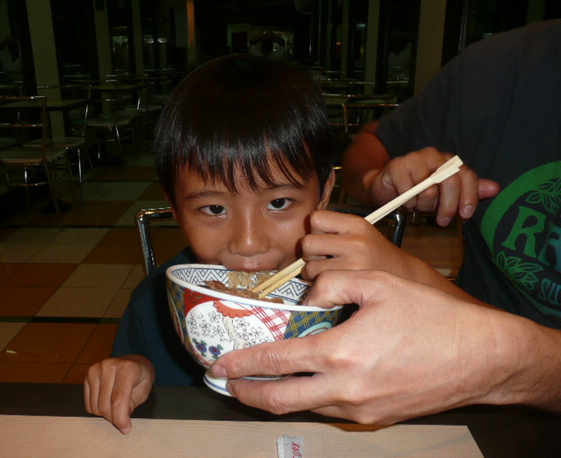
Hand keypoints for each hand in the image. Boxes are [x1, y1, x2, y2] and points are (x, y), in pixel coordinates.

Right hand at [84, 355, 154, 433]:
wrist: (134, 362)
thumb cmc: (141, 377)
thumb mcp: (144, 391)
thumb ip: (131, 404)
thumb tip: (120, 418)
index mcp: (127, 368)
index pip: (118, 400)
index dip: (120, 418)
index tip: (125, 429)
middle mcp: (109, 366)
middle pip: (105, 405)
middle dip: (114, 417)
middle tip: (123, 418)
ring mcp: (96, 369)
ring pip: (95, 406)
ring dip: (105, 413)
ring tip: (116, 406)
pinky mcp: (88, 375)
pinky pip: (88, 402)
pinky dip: (97, 408)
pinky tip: (107, 401)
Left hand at [211, 270, 514, 423]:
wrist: (480, 357)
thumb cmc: (432, 317)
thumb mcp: (379, 283)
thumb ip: (334, 284)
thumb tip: (310, 295)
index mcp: (342, 353)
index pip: (277, 363)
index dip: (243, 365)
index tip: (220, 366)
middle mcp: (346, 389)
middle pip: (281, 402)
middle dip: (248, 395)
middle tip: (228, 384)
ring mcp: (363, 410)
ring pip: (306, 408)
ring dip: (279, 397)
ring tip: (263, 382)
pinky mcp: (378, 418)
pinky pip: (333, 409)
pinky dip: (311, 398)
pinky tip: (309, 381)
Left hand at [301, 210, 420, 281]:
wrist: (405, 277)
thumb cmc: (375, 256)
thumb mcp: (360, 234)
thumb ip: (334, 232)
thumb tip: (300, 241)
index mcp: (357, 224)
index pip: (316, 218)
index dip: (315, 230)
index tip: (325, 240)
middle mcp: (357, 241)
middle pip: (308, 242)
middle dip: (310, 253)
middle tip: (323, 259)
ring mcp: (355, 262)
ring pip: (309, 266)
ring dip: (313, 272)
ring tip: (330, 272)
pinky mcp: (352, 282)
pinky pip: (319, 282)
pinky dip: (319, 284)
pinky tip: (334, 282)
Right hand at [363, 146, 498, 225]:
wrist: (386, 184)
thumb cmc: (418, 189)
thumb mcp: (445, 193)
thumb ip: (469, 190)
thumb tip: (496, 188)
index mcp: (449, 161)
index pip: (467, 175)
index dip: (469, 197)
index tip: (466, 216)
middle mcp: (434, 155)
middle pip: (450, 182)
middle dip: (447, 207)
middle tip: (443, 222)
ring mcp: (415, 158)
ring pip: (427, 190)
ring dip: (423, 206)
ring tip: (418, 206)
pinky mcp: (397, 165)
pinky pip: (408, 191)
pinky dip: (407, 202)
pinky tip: (405, 201)